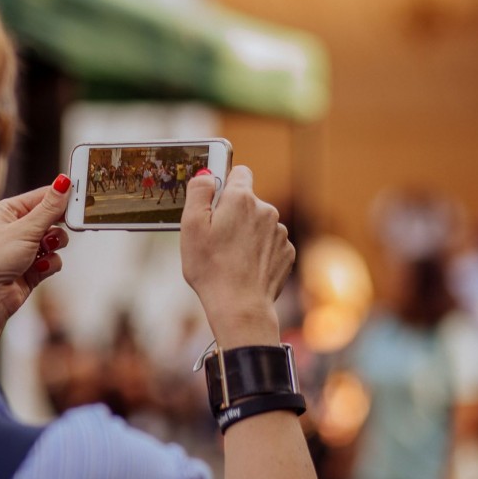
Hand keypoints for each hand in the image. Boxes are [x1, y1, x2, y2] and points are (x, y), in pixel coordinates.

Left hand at [0, 175, 71, 368]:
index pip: (43, 197)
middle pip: (52, 218)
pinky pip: (54, 260)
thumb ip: (49, 207)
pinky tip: (38, 269)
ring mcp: (26, 248)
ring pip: (56, 240)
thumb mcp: (26, 228)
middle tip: (68, 225)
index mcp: (10, 210)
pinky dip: (49, 264)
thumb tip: (64, 182)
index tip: (80, 198)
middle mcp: (18, 227)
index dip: (61, 198)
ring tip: (43, 251)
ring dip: (54, 246)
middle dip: (58, 226)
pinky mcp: (34, 268)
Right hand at [180, 165, 293, 347]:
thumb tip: (206, 175)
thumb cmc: (210, 268)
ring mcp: (279, 232)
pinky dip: (258, 251)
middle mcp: (266, 210)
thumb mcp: (191, 226)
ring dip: (246, 234)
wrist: (240, 306)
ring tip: (229, 257)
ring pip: (258, 224)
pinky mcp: (287, 252)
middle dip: (232, 214)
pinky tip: (245, 267)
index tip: (214, 200)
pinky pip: (269, 244)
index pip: (239, 172)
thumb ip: (198, 193)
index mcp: (241, 199)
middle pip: (247, 201)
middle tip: (215, 238)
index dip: (225, 184)